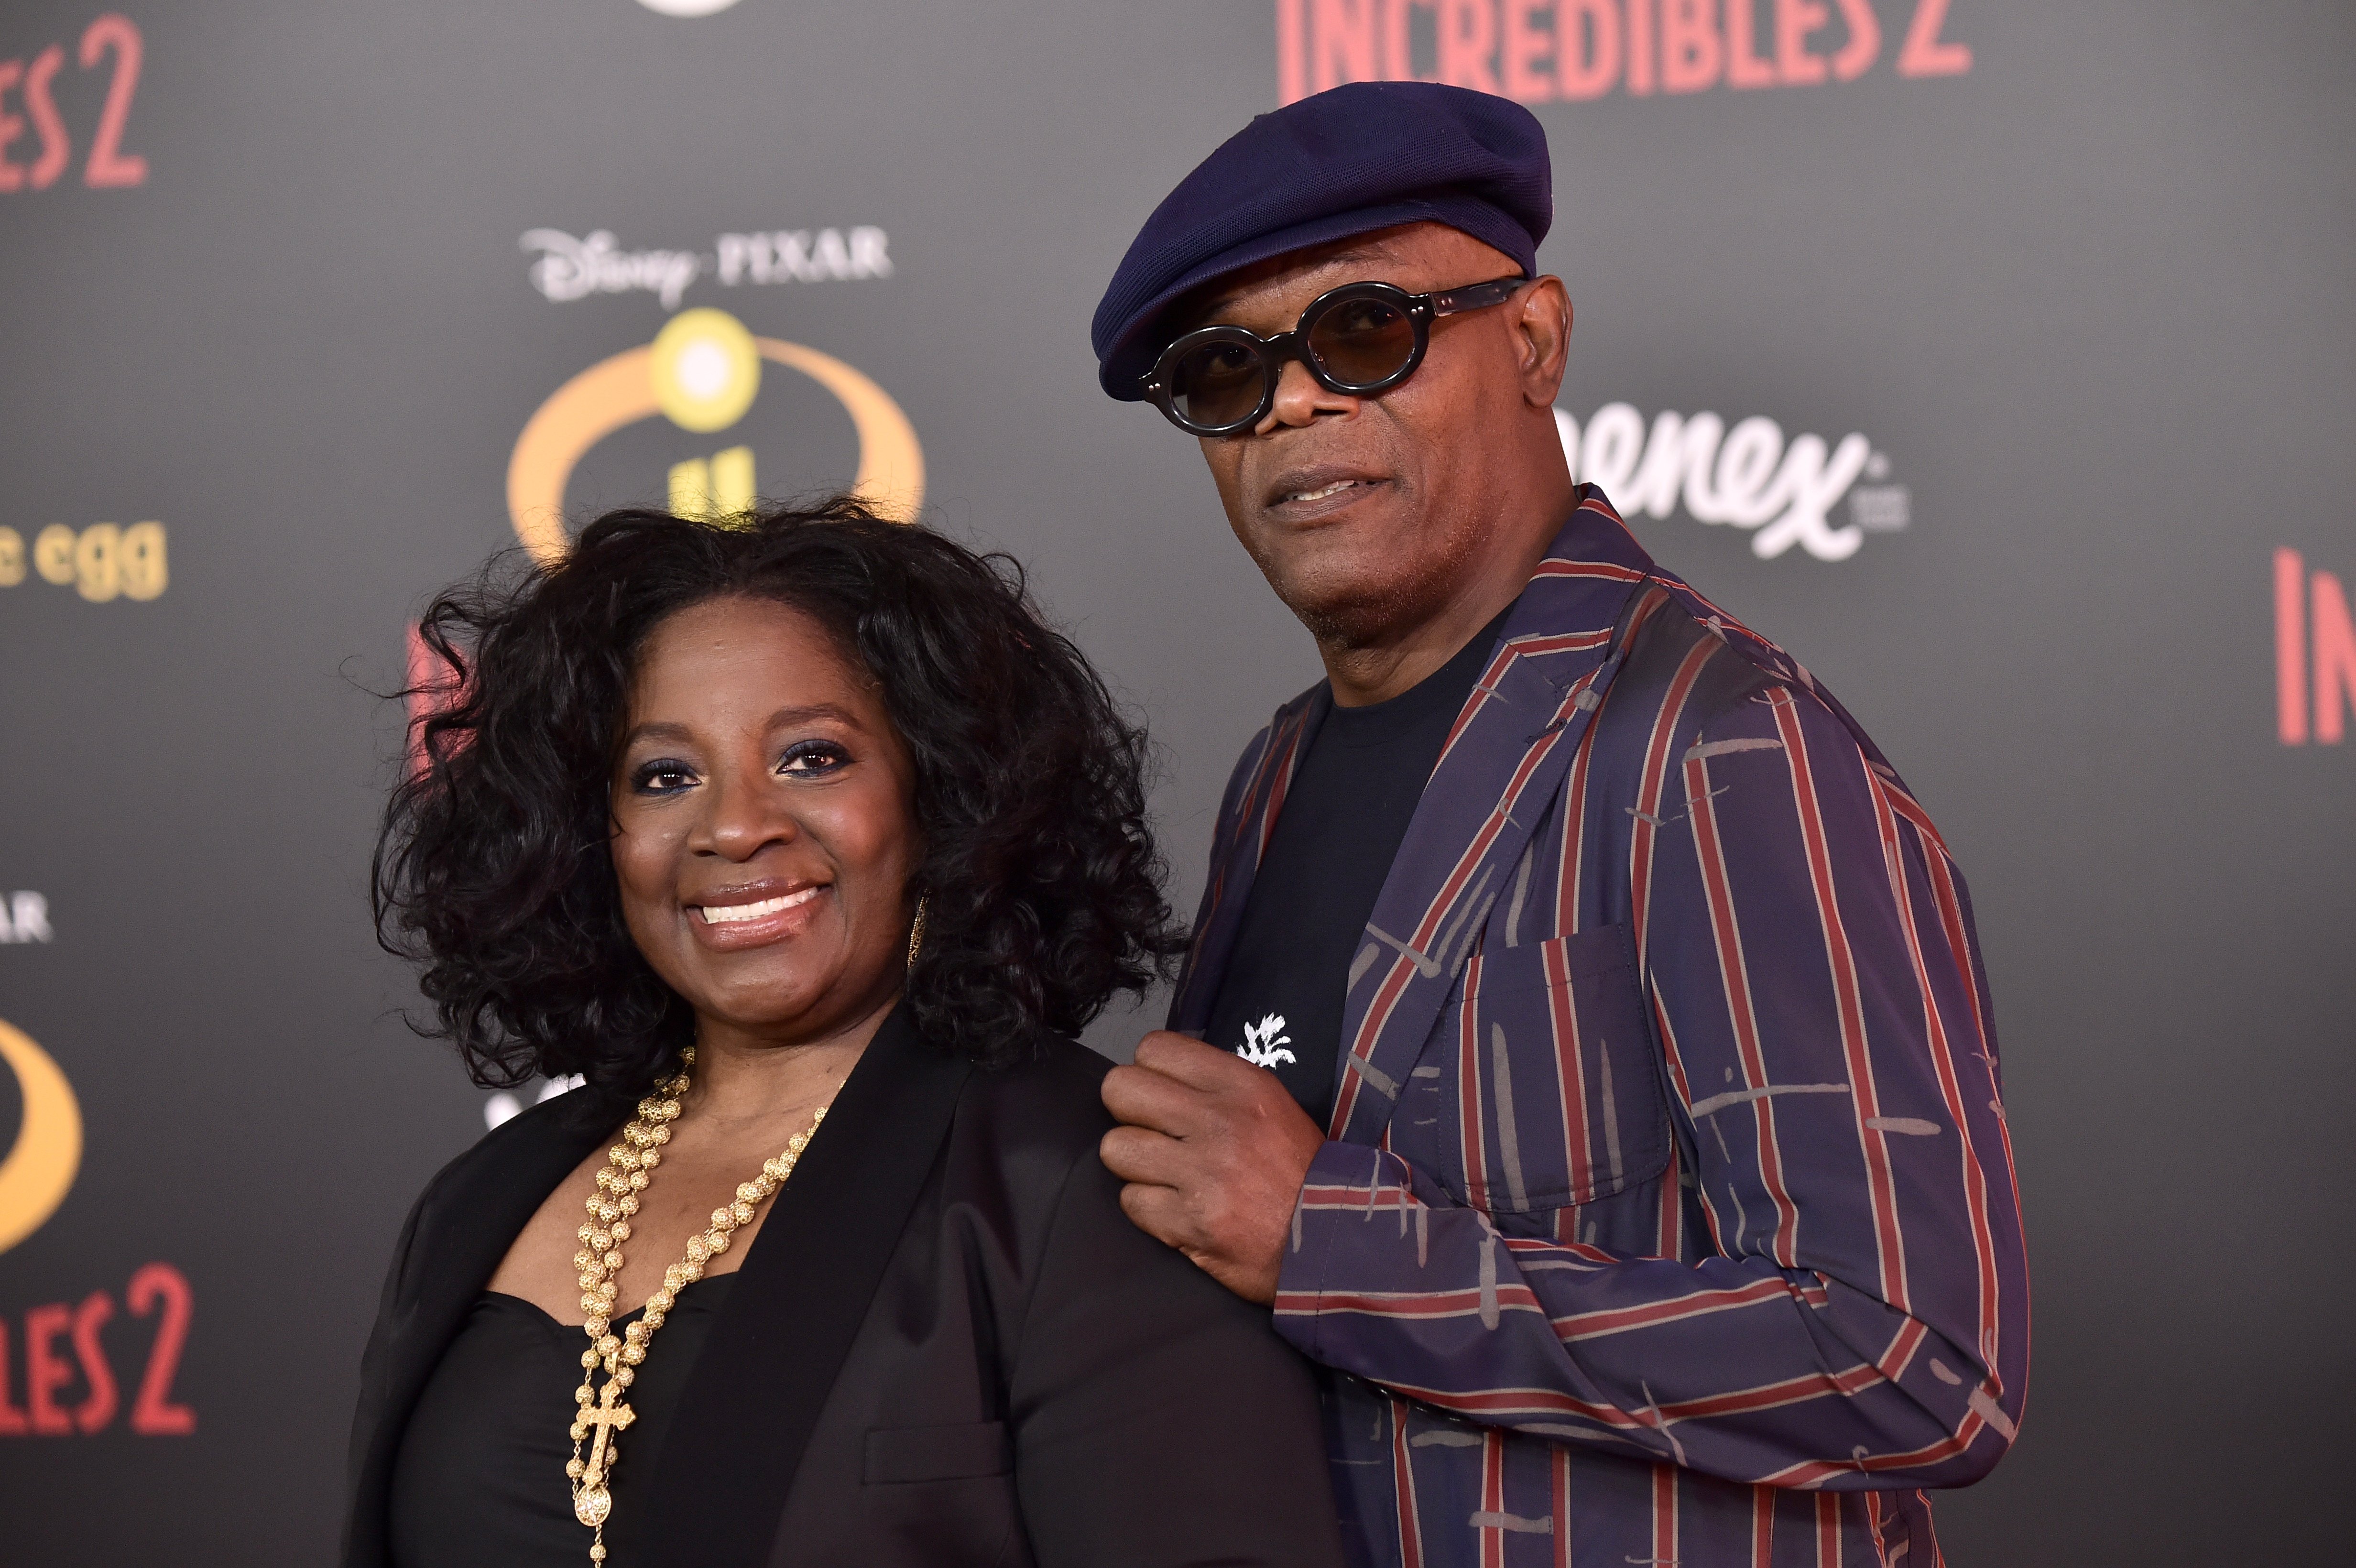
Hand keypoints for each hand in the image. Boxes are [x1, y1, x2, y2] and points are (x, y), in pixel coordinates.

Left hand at [1099, 1031, 1327, 1303]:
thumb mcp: (1272, 1106)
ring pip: (1116, 1148)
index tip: (1161, 1096)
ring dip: (1134, 1165)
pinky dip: (1149, 1209)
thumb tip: (1160, 1079)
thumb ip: (1216, 1088)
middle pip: (1120, 1090)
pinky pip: (1131, 1201)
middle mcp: (1219, 1122)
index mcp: (1241, 1085)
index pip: (1154, 1049)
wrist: (1333, 1240)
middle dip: (1128, 1113)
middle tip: (1151, 1134)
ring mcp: (1202, 1173)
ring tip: (1165, 1176)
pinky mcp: (1189, 1222)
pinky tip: (1178, 1210)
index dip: (1148, 1073)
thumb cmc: (1300, 1172)